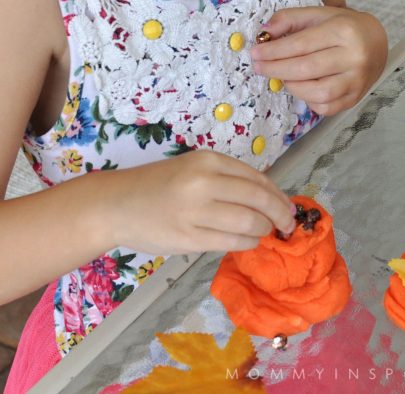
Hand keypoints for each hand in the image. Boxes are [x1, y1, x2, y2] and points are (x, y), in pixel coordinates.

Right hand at [108, 150, 295, 254]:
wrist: (116, 204)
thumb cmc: (158, 185)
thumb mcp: (193, 168)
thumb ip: (227, 179)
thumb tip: (269, 198)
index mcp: (208, 161)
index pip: (258, 179)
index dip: (279, 195)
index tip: (289, 206)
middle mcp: (204, 182)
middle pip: (259, 200)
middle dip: (280, 215)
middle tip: (289, 225)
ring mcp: (196, 212)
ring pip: (249, 223)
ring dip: (264, 231)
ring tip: (265, 233)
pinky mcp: (189, 238)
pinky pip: (231, 242)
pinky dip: (247, 243)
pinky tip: (249, 242)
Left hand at [250, 6, 387, 115]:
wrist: (376, 42)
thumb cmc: (344, 26)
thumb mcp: (318, 14)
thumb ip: (289, 19)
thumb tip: (264, 34)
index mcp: (344, 31)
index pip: (301, 44)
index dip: (273, 51)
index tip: (255, 53)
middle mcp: (354, 57)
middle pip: (305, 69)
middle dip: (276, 69)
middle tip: (259, 67)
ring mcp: (357, 80)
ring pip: (316, 92)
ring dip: (291, 86)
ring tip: (282, 76)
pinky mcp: (356, 97)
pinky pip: (326, 107)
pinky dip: (308, 100)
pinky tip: (302, 87)